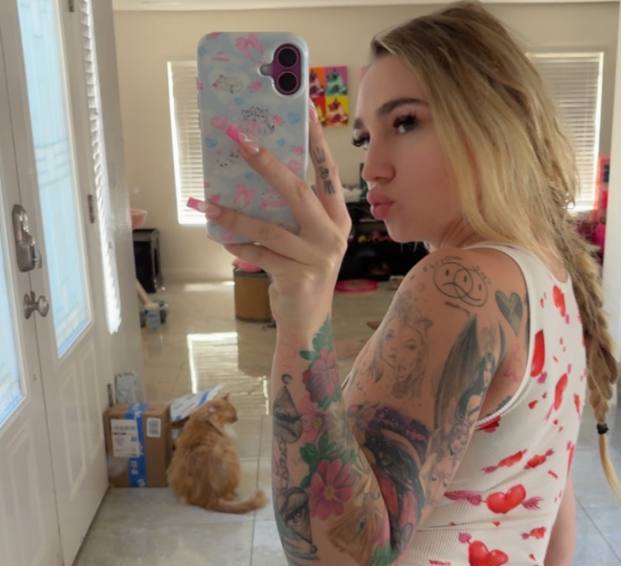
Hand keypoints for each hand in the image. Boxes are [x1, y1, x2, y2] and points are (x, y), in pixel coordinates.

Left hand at [205, 106, 351, 325]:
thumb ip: (291, 213)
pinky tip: (219, 236)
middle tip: (239, 140)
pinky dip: (236, 244)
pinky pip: (258, 254)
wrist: (307, 324)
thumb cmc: (300, 274)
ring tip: (206, 202)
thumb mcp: (304, 240)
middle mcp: (332, 235)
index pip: (327, 172)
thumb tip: (254, 174)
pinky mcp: (297, 278)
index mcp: (337, 219)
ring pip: (269, 227)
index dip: (315, 141)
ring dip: (234, 213)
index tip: (304, 109)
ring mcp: (317, 258)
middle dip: (266, 164)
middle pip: (297, 191)